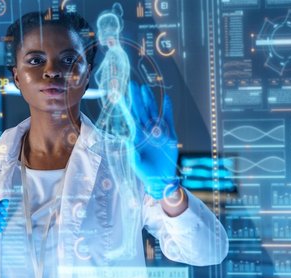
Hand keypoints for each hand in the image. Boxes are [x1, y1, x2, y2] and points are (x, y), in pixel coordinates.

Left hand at [129, 81, 179, 199]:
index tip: (120, 96)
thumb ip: (133, 151)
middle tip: (132, 85)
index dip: (126, 107)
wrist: (161, 179)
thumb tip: (128, 139)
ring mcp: (158, 132)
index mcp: (136, 136)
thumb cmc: (145, 172)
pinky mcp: (170, 135)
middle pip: (141, 111)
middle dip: (137, 99)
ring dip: (150, 100)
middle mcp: (146, 131)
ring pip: (153, 112)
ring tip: (145, 89)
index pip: (130, 118)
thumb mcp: (136, 162)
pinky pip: (168, 119)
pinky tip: (166, 99)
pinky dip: (168, 109)